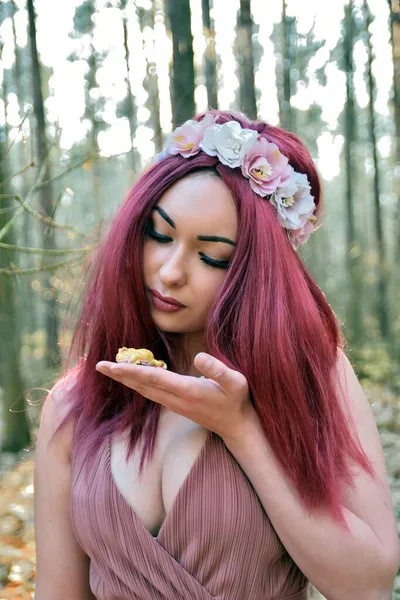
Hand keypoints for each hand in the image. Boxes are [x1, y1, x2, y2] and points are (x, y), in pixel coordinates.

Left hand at [95, 353, 256, 441]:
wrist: (236, 425)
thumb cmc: (237, 400)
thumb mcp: (235, 382)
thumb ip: (218, 369)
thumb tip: (199, 356)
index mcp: (188, 390)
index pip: (154, 378)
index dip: (133, 371)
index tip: (113, 365)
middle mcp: (176, 399)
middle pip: (142, 386)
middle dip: (120, 375)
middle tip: (98, 365)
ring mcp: (174, 404)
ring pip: (144, 390)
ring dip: (125, 380)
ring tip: (109, 369)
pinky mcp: (174, 405)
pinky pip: (150, 392)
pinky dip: (137, 383)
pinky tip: (130, 376)